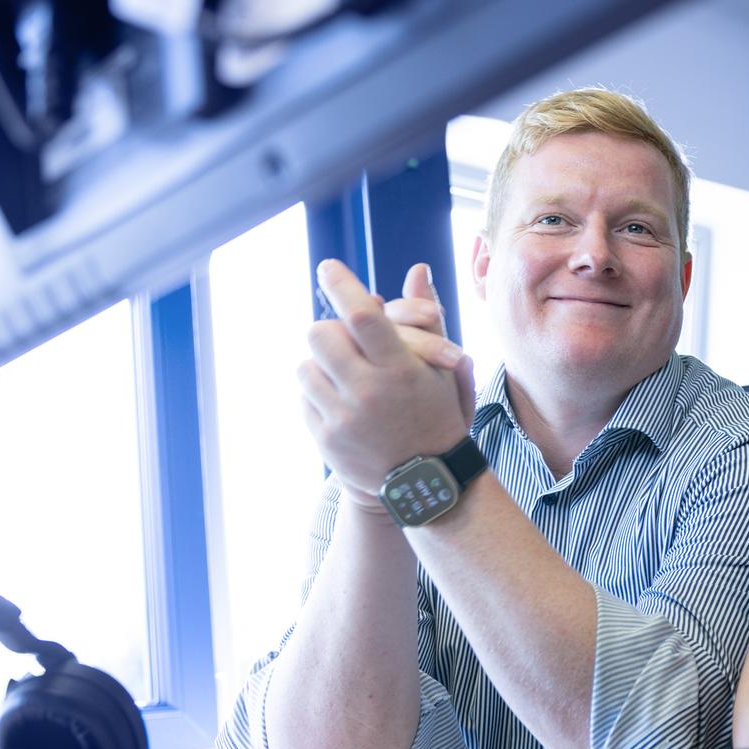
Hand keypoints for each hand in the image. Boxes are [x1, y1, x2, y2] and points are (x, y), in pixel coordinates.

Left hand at [298, 259, 467, 509]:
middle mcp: (370, 394)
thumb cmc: (437, 413)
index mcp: (402, 371)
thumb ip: (427, 317)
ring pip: (306, 365)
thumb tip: (418, 268)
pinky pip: (304, 397)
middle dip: (329, 329)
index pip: (362, 317)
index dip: (343, 286)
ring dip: (322, 363)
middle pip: (321, 335)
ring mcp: (344, 419)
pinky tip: (343, 402)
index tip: (329, 267)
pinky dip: (319, 392)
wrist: (426, 482)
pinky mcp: (326, 439)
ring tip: (345, 375)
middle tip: (343, 337)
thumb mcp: (444, 368)